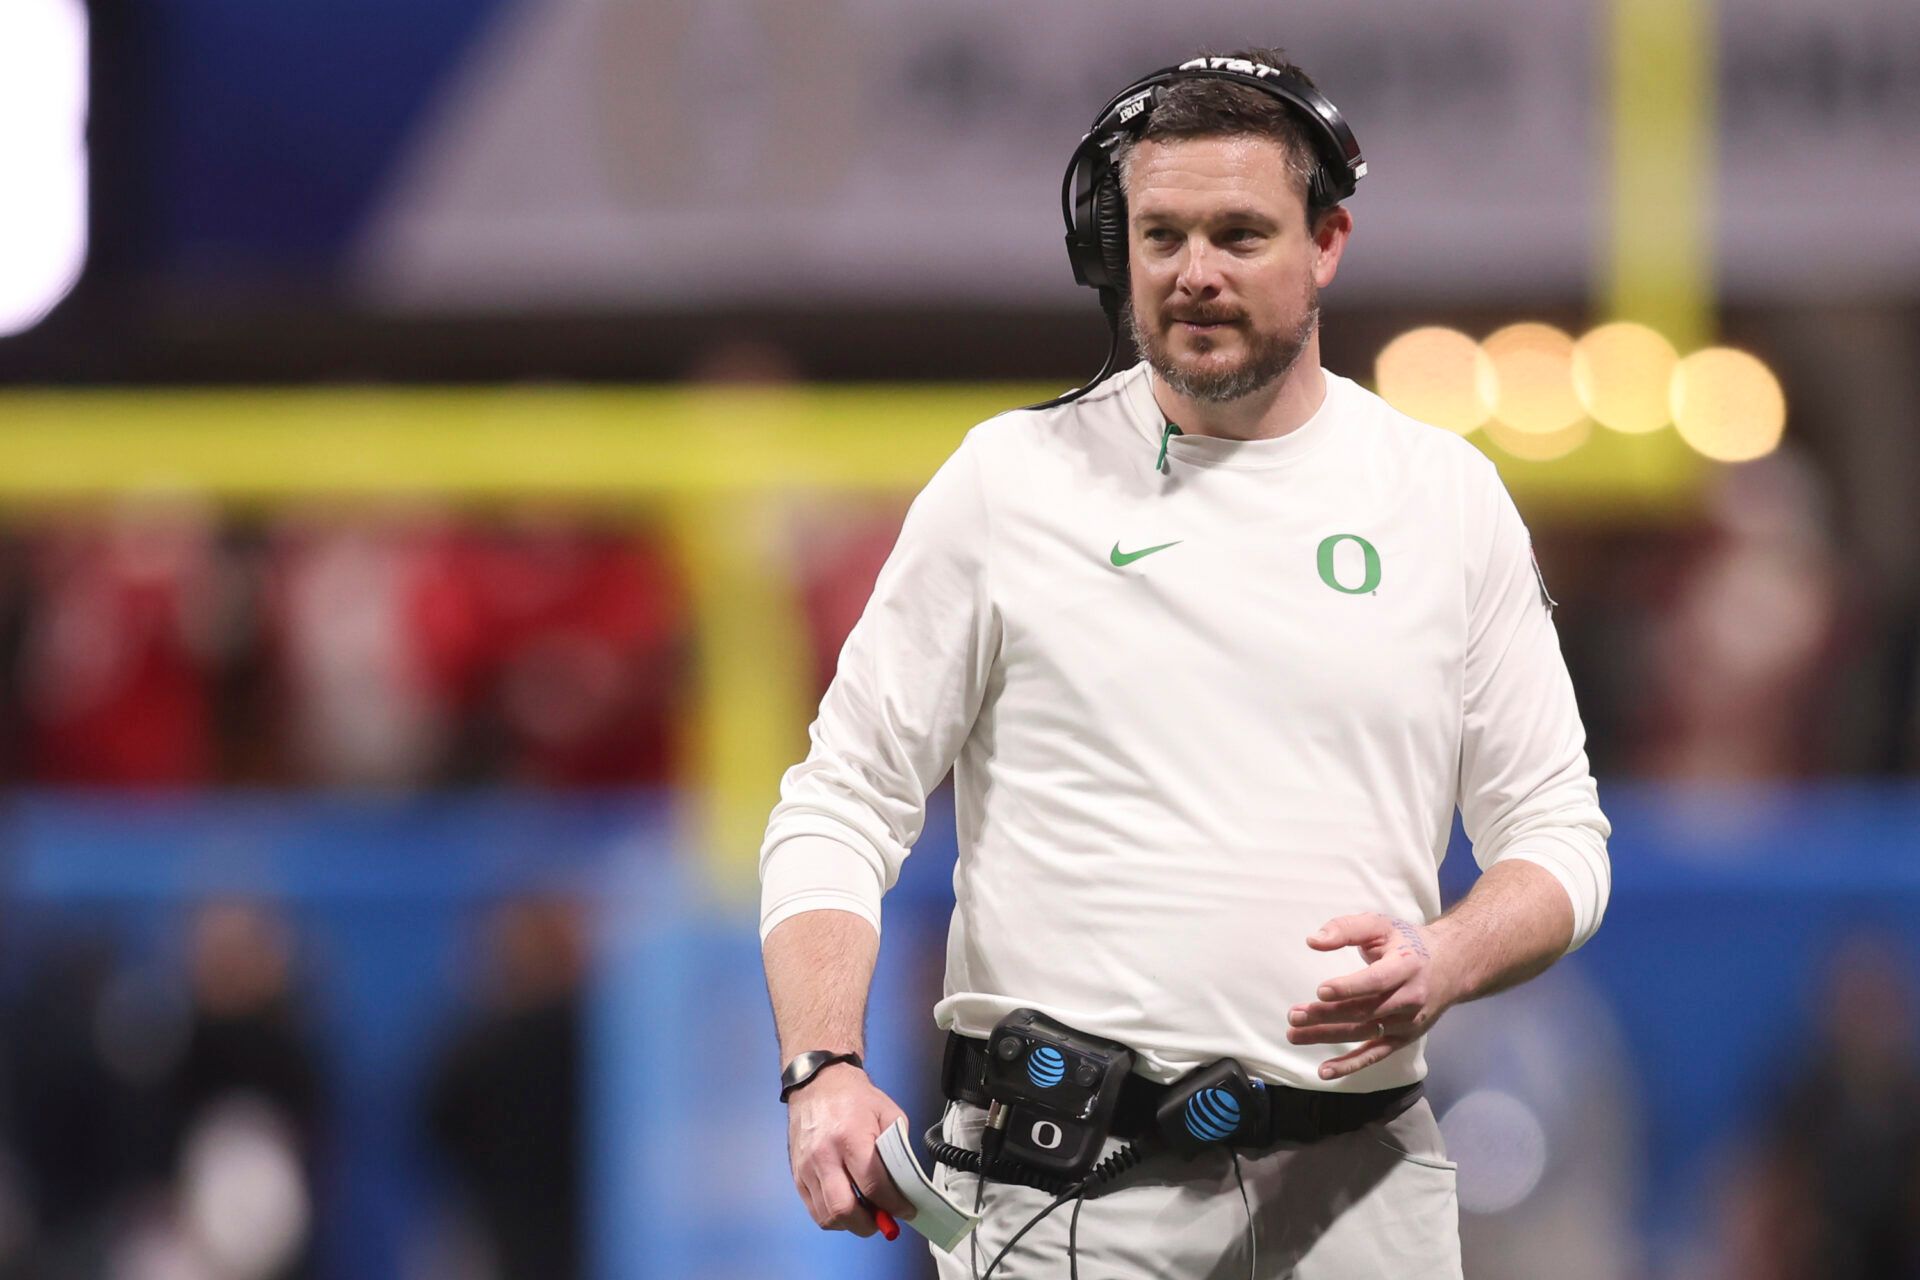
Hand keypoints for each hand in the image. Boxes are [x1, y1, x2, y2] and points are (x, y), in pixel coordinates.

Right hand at [786, 1064, 916, 1235]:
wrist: (818, 1083)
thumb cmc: (854, 1097)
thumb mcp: (888, 1114)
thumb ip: (898, 1149)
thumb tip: (904, 1184)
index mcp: (850, 1137)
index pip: (873, 1185)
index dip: (894, 1205)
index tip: (905, 1210)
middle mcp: (824, 1155)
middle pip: (845, 1209)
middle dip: (869, 1224)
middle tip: (883, 1220)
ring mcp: (807, 1167)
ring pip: (828, 1216)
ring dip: (851, 1224)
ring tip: (866, 1213)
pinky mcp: (797, 1175)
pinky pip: (814, 1210)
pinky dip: (834, 1217)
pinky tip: (848, 1205)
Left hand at [1287, 913, 1461, 1081]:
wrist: (1450, 965)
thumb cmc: (1407, 942)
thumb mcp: (1380, 925)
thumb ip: (1346, 929)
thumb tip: (1313, 940)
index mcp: (1406, 966)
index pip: (1376, 981)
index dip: (1349, 988)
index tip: (1320, 991)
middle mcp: (1409, 998)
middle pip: (1365, 1011)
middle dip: (1327, 1015)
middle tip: (1294, 1015)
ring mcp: (1407, 1022)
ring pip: (1364, 1033)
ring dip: (1328, 1036)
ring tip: (1294, 1034)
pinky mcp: (1403, 1038)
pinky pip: (1375, 1055)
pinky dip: (1350, 1065)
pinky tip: (1325, 1071)